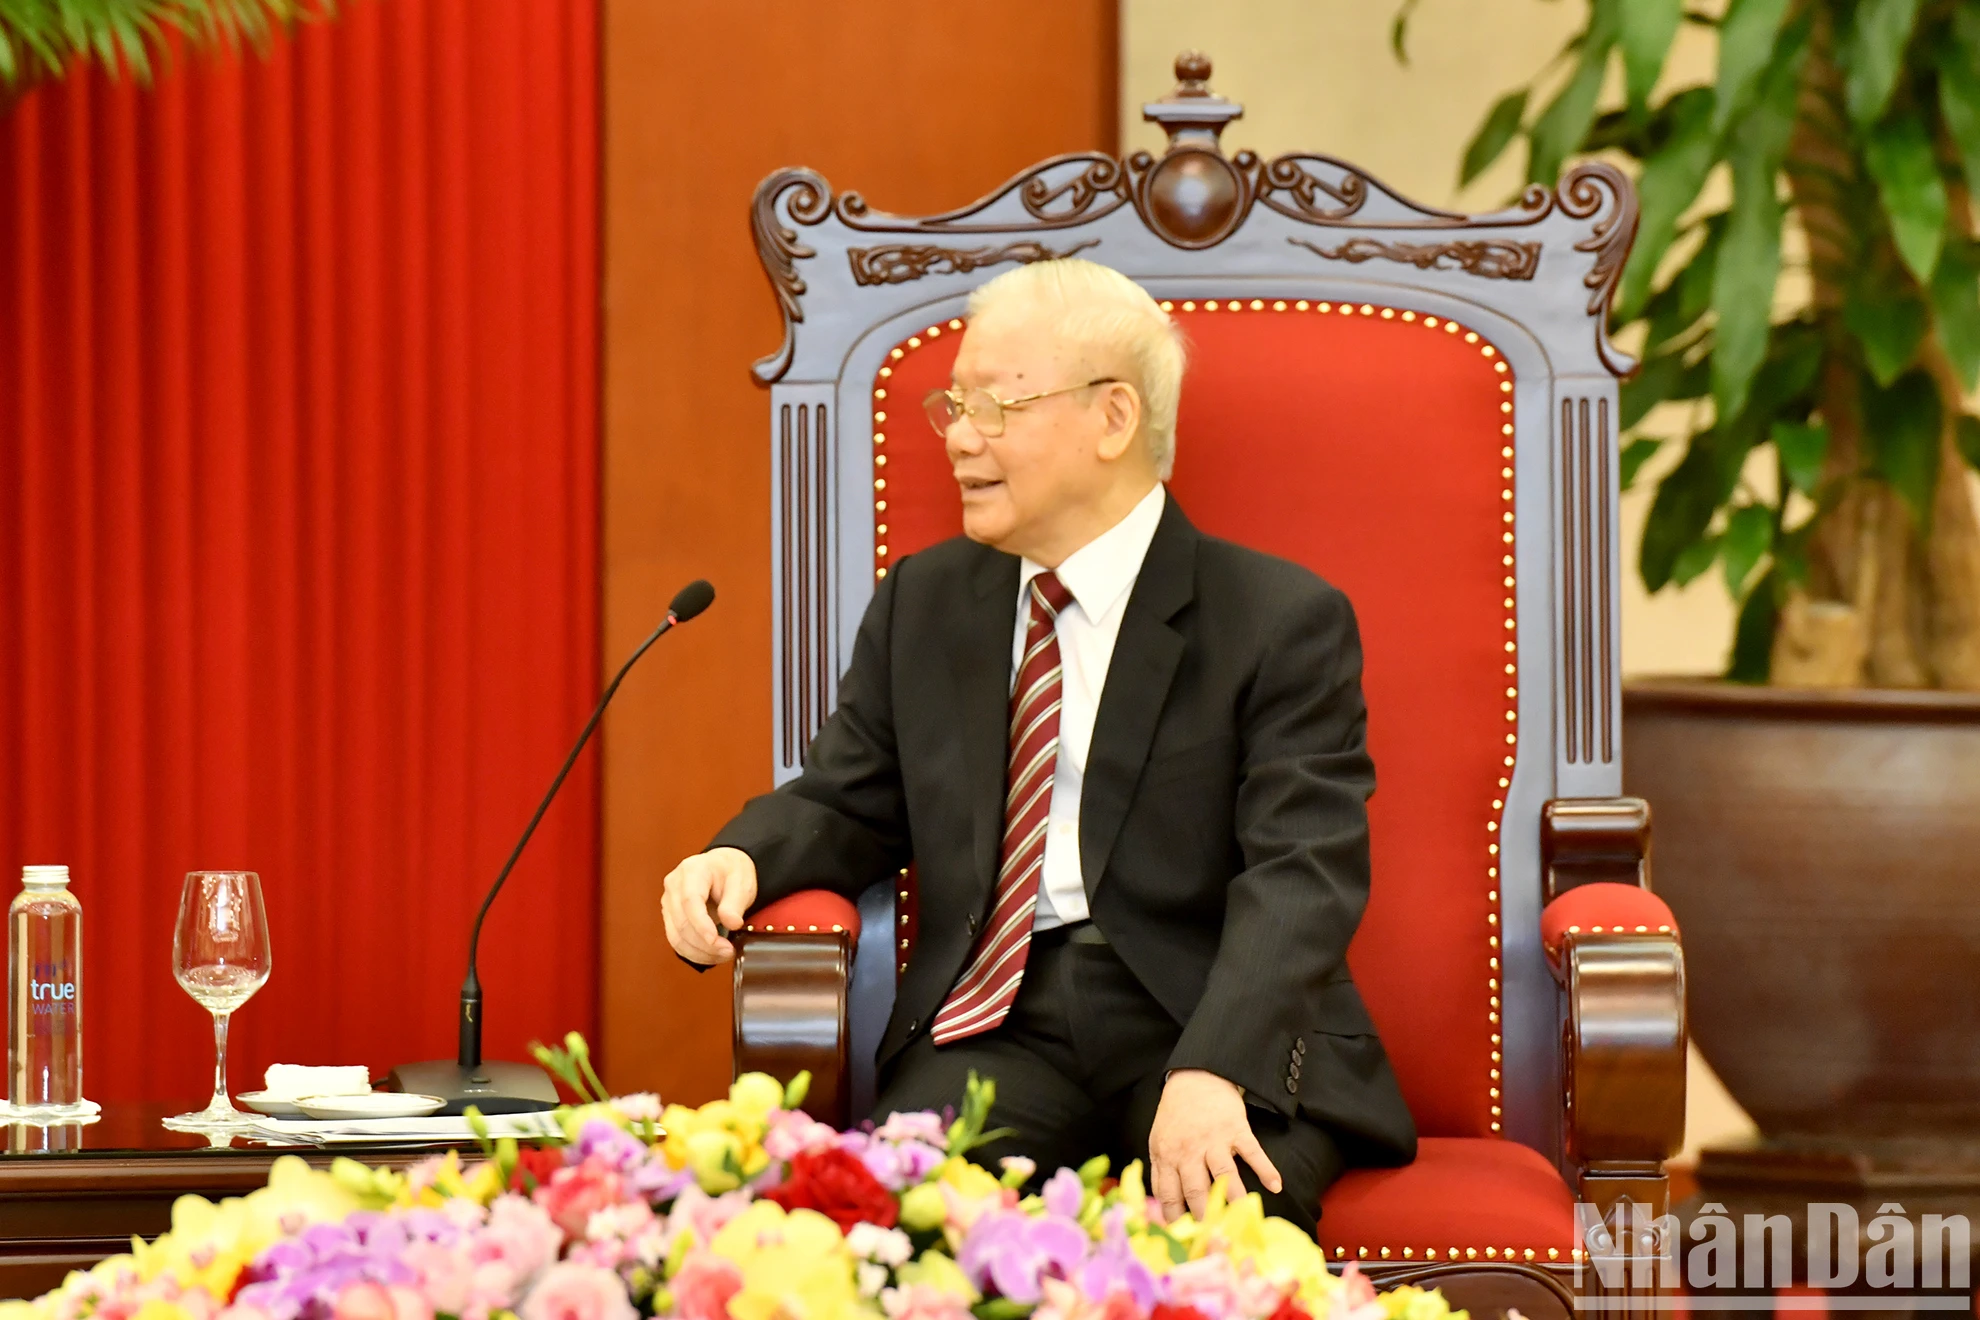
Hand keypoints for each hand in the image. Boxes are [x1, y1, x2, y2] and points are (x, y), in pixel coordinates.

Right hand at [660, 847, 757, 963]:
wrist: (723, 868)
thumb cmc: (730, 870)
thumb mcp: (741, 881)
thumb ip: (735, 902)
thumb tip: (731, 923)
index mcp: (692, 871)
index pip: (690, 901)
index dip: (701, 925)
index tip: (716, 940)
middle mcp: (674, 886)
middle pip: (682, 922)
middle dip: (705, 943)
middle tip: (729, 950)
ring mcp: (669, 902)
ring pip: (676, 936)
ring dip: (700, 952)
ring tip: (723, 954)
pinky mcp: (670, 917)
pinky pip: (677, 941)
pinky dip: (694, 953)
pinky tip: (711, 954)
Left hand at [1148, 1068, 1281, 1222]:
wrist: (1196, 1079)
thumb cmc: (1176, 1115)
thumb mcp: (1158, 1141)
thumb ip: (1161, 1172)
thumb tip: (1164, 1207)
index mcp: (1168, 1156)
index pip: (1169, 1194)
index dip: (1176, 1218)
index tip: (1185, 1236)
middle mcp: (1190, 1151)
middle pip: (1197, 1190)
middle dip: (1205, 1216)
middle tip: (1216, 1237)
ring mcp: (1214, 1140)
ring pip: (1225, 1175)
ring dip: (1235, 1199)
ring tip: (1243, 1218)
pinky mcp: (1237, 1129)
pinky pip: (1253, 1152)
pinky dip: (1266, 1169)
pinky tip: (1276, 1186)